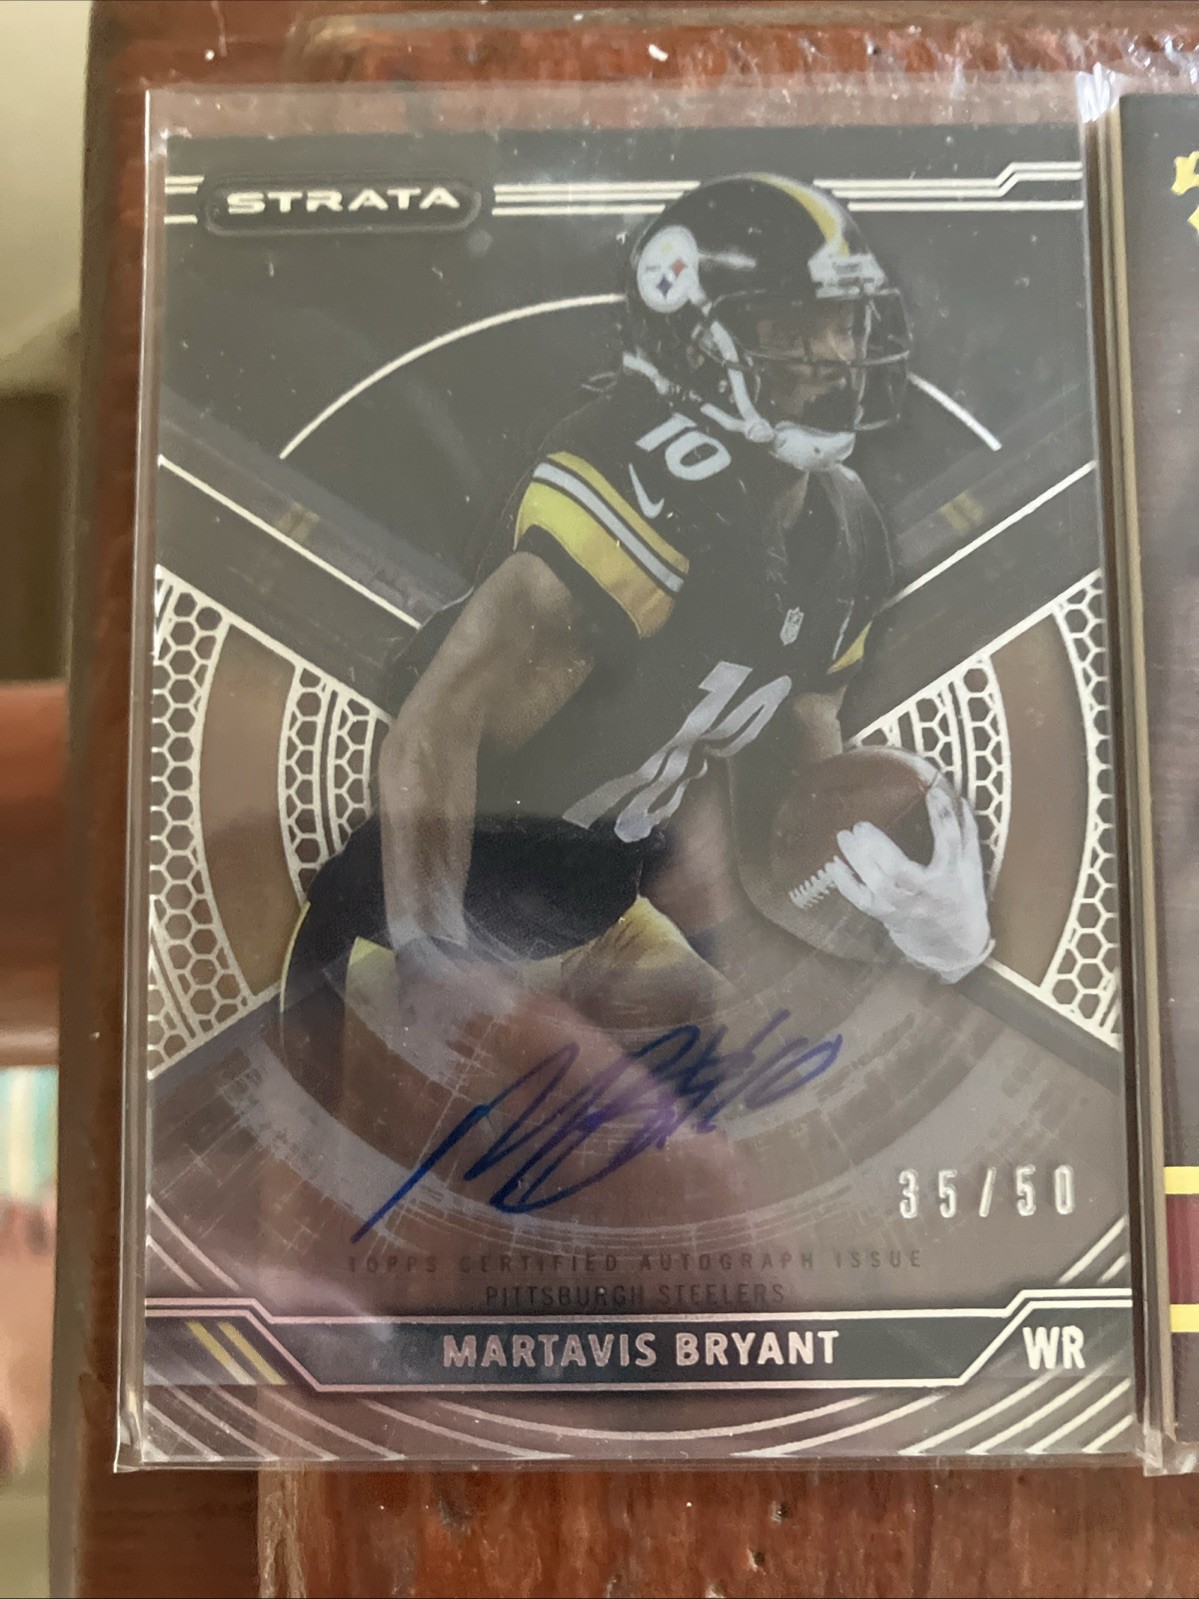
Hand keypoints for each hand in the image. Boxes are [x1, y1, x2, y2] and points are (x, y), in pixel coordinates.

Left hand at [828, 780, 993, 982]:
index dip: (942, 816)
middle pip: (900, 870)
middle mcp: (927, 893)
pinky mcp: (886, 915)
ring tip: (844, 836)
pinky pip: (862, 901)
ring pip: (878, 885)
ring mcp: (904, 906)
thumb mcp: (970, 866)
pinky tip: (834, 864)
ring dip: (857, 860)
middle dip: (877, 847)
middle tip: (859, 824)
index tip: (932, 792)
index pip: (950, 842)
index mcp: (953, 875)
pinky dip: (846, 883)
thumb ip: (964, 832)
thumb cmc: (961, 896)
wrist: (953, 944)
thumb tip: (954, 795)